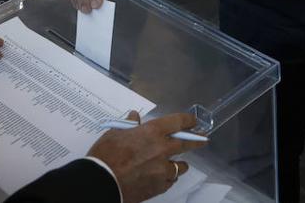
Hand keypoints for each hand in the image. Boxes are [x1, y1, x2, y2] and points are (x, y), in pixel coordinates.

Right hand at [88, 111, 203, 202]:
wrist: (102, 183)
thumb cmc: (106, 156)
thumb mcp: (115, 134)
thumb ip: (129, 126)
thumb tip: (134, 117)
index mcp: (152, 132)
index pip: (178, 122)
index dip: (188, 121)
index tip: (194, 121)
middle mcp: (162, 149)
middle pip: (186, 144)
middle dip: (196, 141)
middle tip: (203, 140)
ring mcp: (162, 169)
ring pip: (180, 166)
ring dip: (180, 164)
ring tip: (178, 164)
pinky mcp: (159, 186)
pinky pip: (170, 181)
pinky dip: (168, 178)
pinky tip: (163, 177)